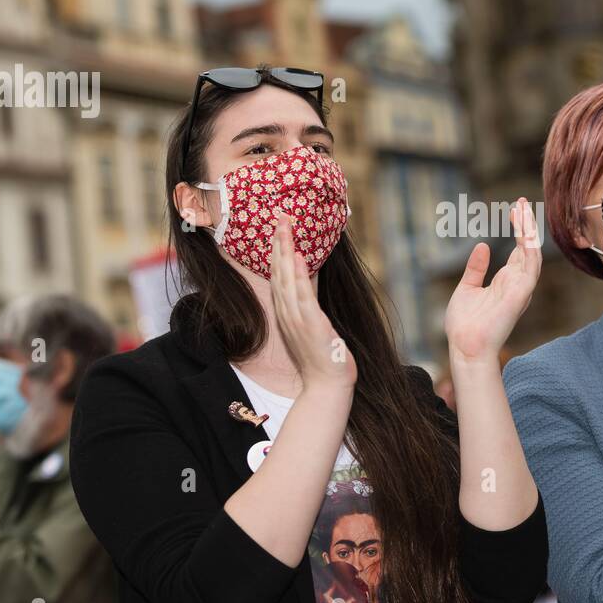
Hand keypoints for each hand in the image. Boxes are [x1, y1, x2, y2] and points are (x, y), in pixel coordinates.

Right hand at [268, 209, 355, 389]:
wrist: (326, 386)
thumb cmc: (322, 357)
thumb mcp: (313, 324)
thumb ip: (309, 301)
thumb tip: (311, 277)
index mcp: (286, 312)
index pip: (277, 275)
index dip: (277, 250)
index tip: (279, 228)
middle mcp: (286, 313)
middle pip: (278, 271)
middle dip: (278, 243)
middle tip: (279, 216)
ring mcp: (296, 318)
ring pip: (286, 278)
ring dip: (285, 251)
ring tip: (285, 226)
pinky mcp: (310, 324)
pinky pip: (302, 295)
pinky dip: (298, 275)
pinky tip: (296, 257)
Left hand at [444, 199, 541, 364]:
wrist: (465, 347)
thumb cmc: (464, 325)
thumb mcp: (466, 288)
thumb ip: (476, 268)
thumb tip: (482, 246)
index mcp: (506, 283)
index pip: (519, 251)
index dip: (519, 230)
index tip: (515, 209)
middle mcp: (517, 284)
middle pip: (528, 248)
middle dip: (526, 225)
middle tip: (520, 201)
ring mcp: (522, 288)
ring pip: (532, 253)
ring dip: (529, 230)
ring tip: (522, 208)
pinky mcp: (521, 293)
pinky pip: (531, 265)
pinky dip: (529, 246)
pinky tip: (524, 229)